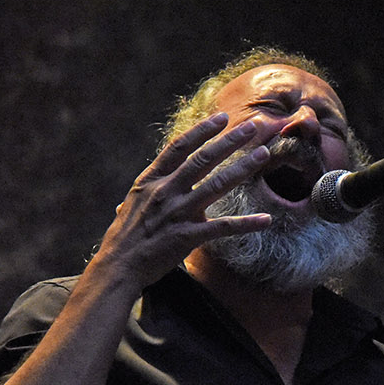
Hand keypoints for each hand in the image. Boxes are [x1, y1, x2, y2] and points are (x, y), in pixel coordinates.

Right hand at [93, 113, 271, 287]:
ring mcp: (177, 213)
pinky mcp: (187, 237)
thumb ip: (151, 187)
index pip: (179, 147)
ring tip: (263, 154)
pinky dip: (246, 224)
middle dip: (230, 141)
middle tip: (253, 127)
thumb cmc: (126, 235)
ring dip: (242, 168)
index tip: (222, 118)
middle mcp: (165, 191)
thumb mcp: (133, 202)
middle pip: (203, 159)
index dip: (202, 131)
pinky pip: (222, 227)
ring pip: (216, 185)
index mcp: (152, 180)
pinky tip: (266, 220)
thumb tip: (157, 178)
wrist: (118, 266)